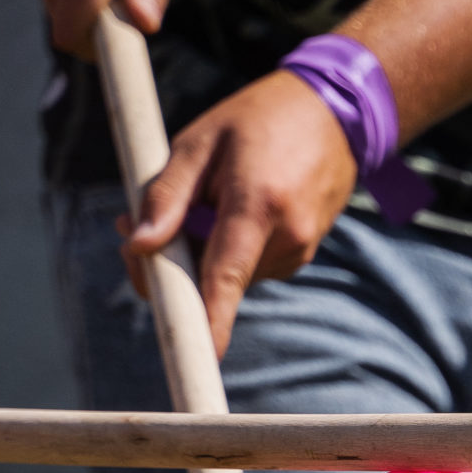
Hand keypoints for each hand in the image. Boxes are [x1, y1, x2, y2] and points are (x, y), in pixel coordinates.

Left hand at [121, 72, 358, 356]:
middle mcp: (286, 237)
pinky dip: (228, 246)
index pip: (225, 275)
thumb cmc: (258, 118)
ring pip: (229, 273)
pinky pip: (249, 264)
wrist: (336, 114)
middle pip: (213, 279)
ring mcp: (300, 249)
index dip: (210, 320)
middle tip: (136, 221)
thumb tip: (140, 244)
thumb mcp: (200, 140)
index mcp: (258, 204)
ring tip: (206, 196)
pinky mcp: (302, 253)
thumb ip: (166, 194)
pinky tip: (235, 204)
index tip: (201, 359)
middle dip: (172, 262)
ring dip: (201, 250)